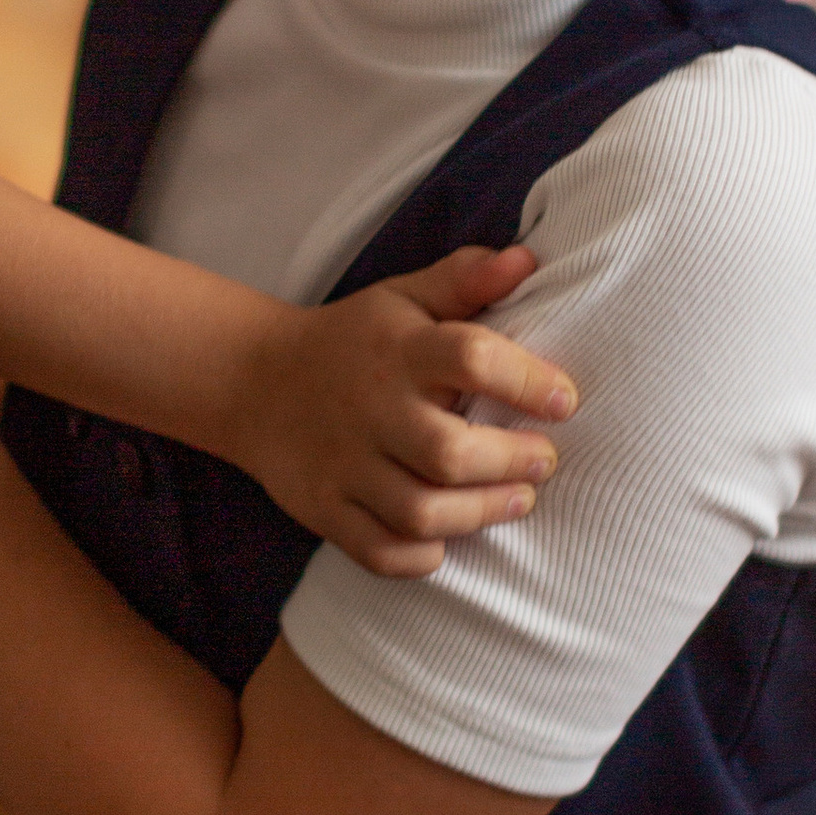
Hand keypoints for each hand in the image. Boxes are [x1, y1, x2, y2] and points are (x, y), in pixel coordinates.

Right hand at [234, 247, 577, 579]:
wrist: (252, 380)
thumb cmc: (352, 339)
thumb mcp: (402, 298)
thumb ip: (464, 279)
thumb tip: (527, 259)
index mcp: (397, 349)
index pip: (471, 358)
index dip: (528, 380)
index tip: (563, 400)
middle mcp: (370, 407)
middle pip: (450, 452)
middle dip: (513, 461)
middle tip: (544, 459)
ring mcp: (343, 464)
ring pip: (421, 511)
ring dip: (482, 512)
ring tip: (517, 498)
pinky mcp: (324, 508)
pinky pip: (379, 551)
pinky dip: (421, 555)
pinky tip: (448, 537)